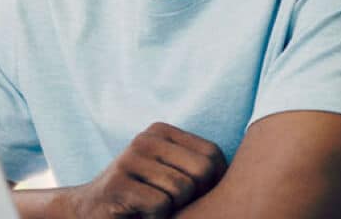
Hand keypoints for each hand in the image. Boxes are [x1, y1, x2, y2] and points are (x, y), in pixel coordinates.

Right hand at [63, 122, 227, 218]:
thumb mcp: (169, 173)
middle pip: (202, 172)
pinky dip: (156, 216)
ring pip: (181, 189)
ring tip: (153, 206)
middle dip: (193, 197)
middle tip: (172, 204)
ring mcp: (129, 159)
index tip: (194, 195)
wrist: (89, 212)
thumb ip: (197, 166)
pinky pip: (160, 204)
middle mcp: (145, 139)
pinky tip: (140, 213)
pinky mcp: (117, 184)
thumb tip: (251, 174)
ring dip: (172, 208)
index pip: (213, 155)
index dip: (214, 183)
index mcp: (161, 131)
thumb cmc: (142, 196)